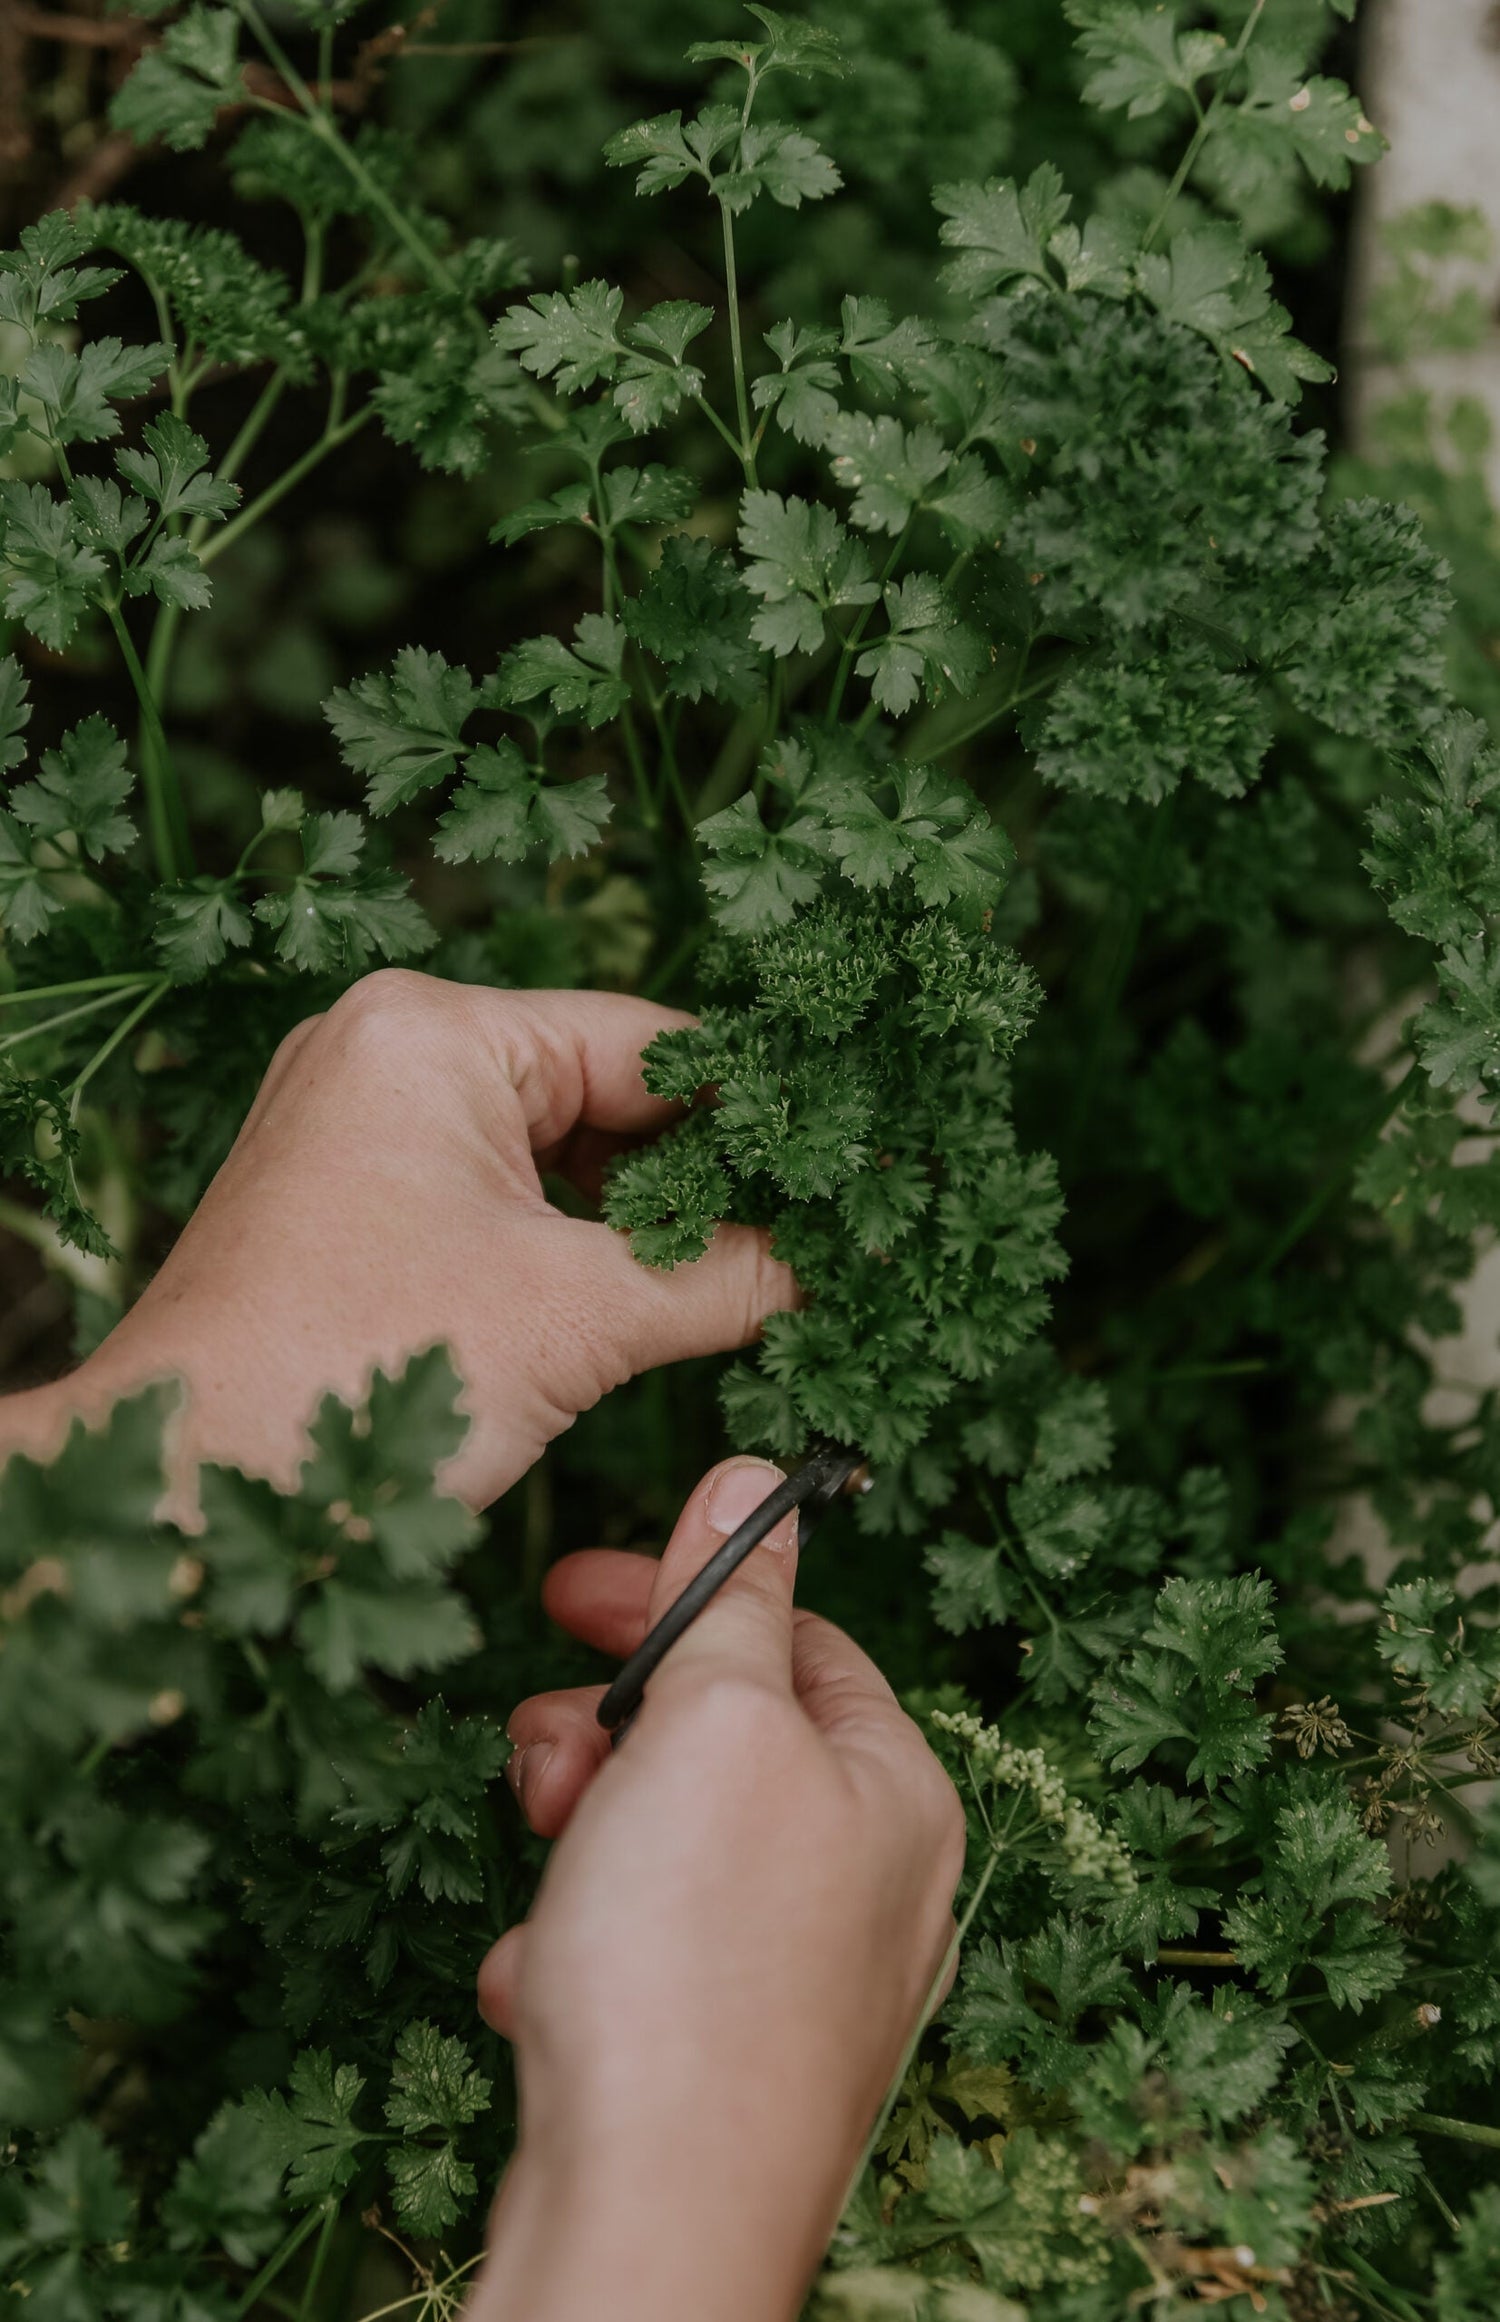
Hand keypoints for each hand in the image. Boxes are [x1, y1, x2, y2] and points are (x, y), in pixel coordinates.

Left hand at [0, 974, 794, 1504]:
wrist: (188, 1498)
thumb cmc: (360, 1376)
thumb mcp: (578, 1317)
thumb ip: (727, 1275)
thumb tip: (835, 1267)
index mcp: (432, 1031)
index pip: (647, 1044)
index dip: (757, 1114)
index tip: (851, 1163)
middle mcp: (388, 1056)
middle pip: (603, 1098)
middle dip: (705, 1177)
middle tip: (823, 1232)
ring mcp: (365, 1134)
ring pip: (557, 1162)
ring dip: (647, 1225)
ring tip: (764, 1276)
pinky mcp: (358, 1212)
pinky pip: (503, 1209)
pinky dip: (581, 1255)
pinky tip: (662, 1306)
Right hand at [471, 1458, 965, 2321]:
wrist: (650, 2222)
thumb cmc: (694, 1964)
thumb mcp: (717, 1725)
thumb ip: (733, 1600)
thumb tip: (758, 1479)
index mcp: (895, 1793)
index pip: (793, 1639)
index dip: (678, 1602)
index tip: (569, 1595)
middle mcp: (867, 1887)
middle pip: (722, 1744)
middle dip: (610, 1732)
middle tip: (546, 1762)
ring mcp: (796, 1983)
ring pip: (664, 1849)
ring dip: (582, 1840)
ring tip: (550, 1883)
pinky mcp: (719, 2061)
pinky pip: (634, 1958)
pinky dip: (576, 1952)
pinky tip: (546, 1988)